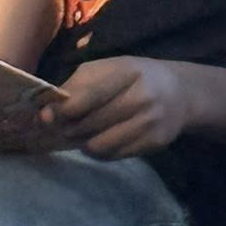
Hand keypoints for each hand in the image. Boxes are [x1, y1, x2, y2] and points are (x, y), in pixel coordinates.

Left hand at [48, 57, 191, 158]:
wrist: (180, 93)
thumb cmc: (134, 78)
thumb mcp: (109, 70)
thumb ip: (78, 86)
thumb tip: (46, 113)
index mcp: (127, 71)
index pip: (89, 96)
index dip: (63, 110)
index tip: (45, 117)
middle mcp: (142, 96)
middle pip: (90, 123)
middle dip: (69, 129)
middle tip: (60, 128)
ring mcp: (150, 121)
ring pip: (100, 145)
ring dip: (82, 143)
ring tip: (81, 135)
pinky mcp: (154, 142)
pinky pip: (114, 155)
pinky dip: (100, 152)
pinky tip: (101, 140)